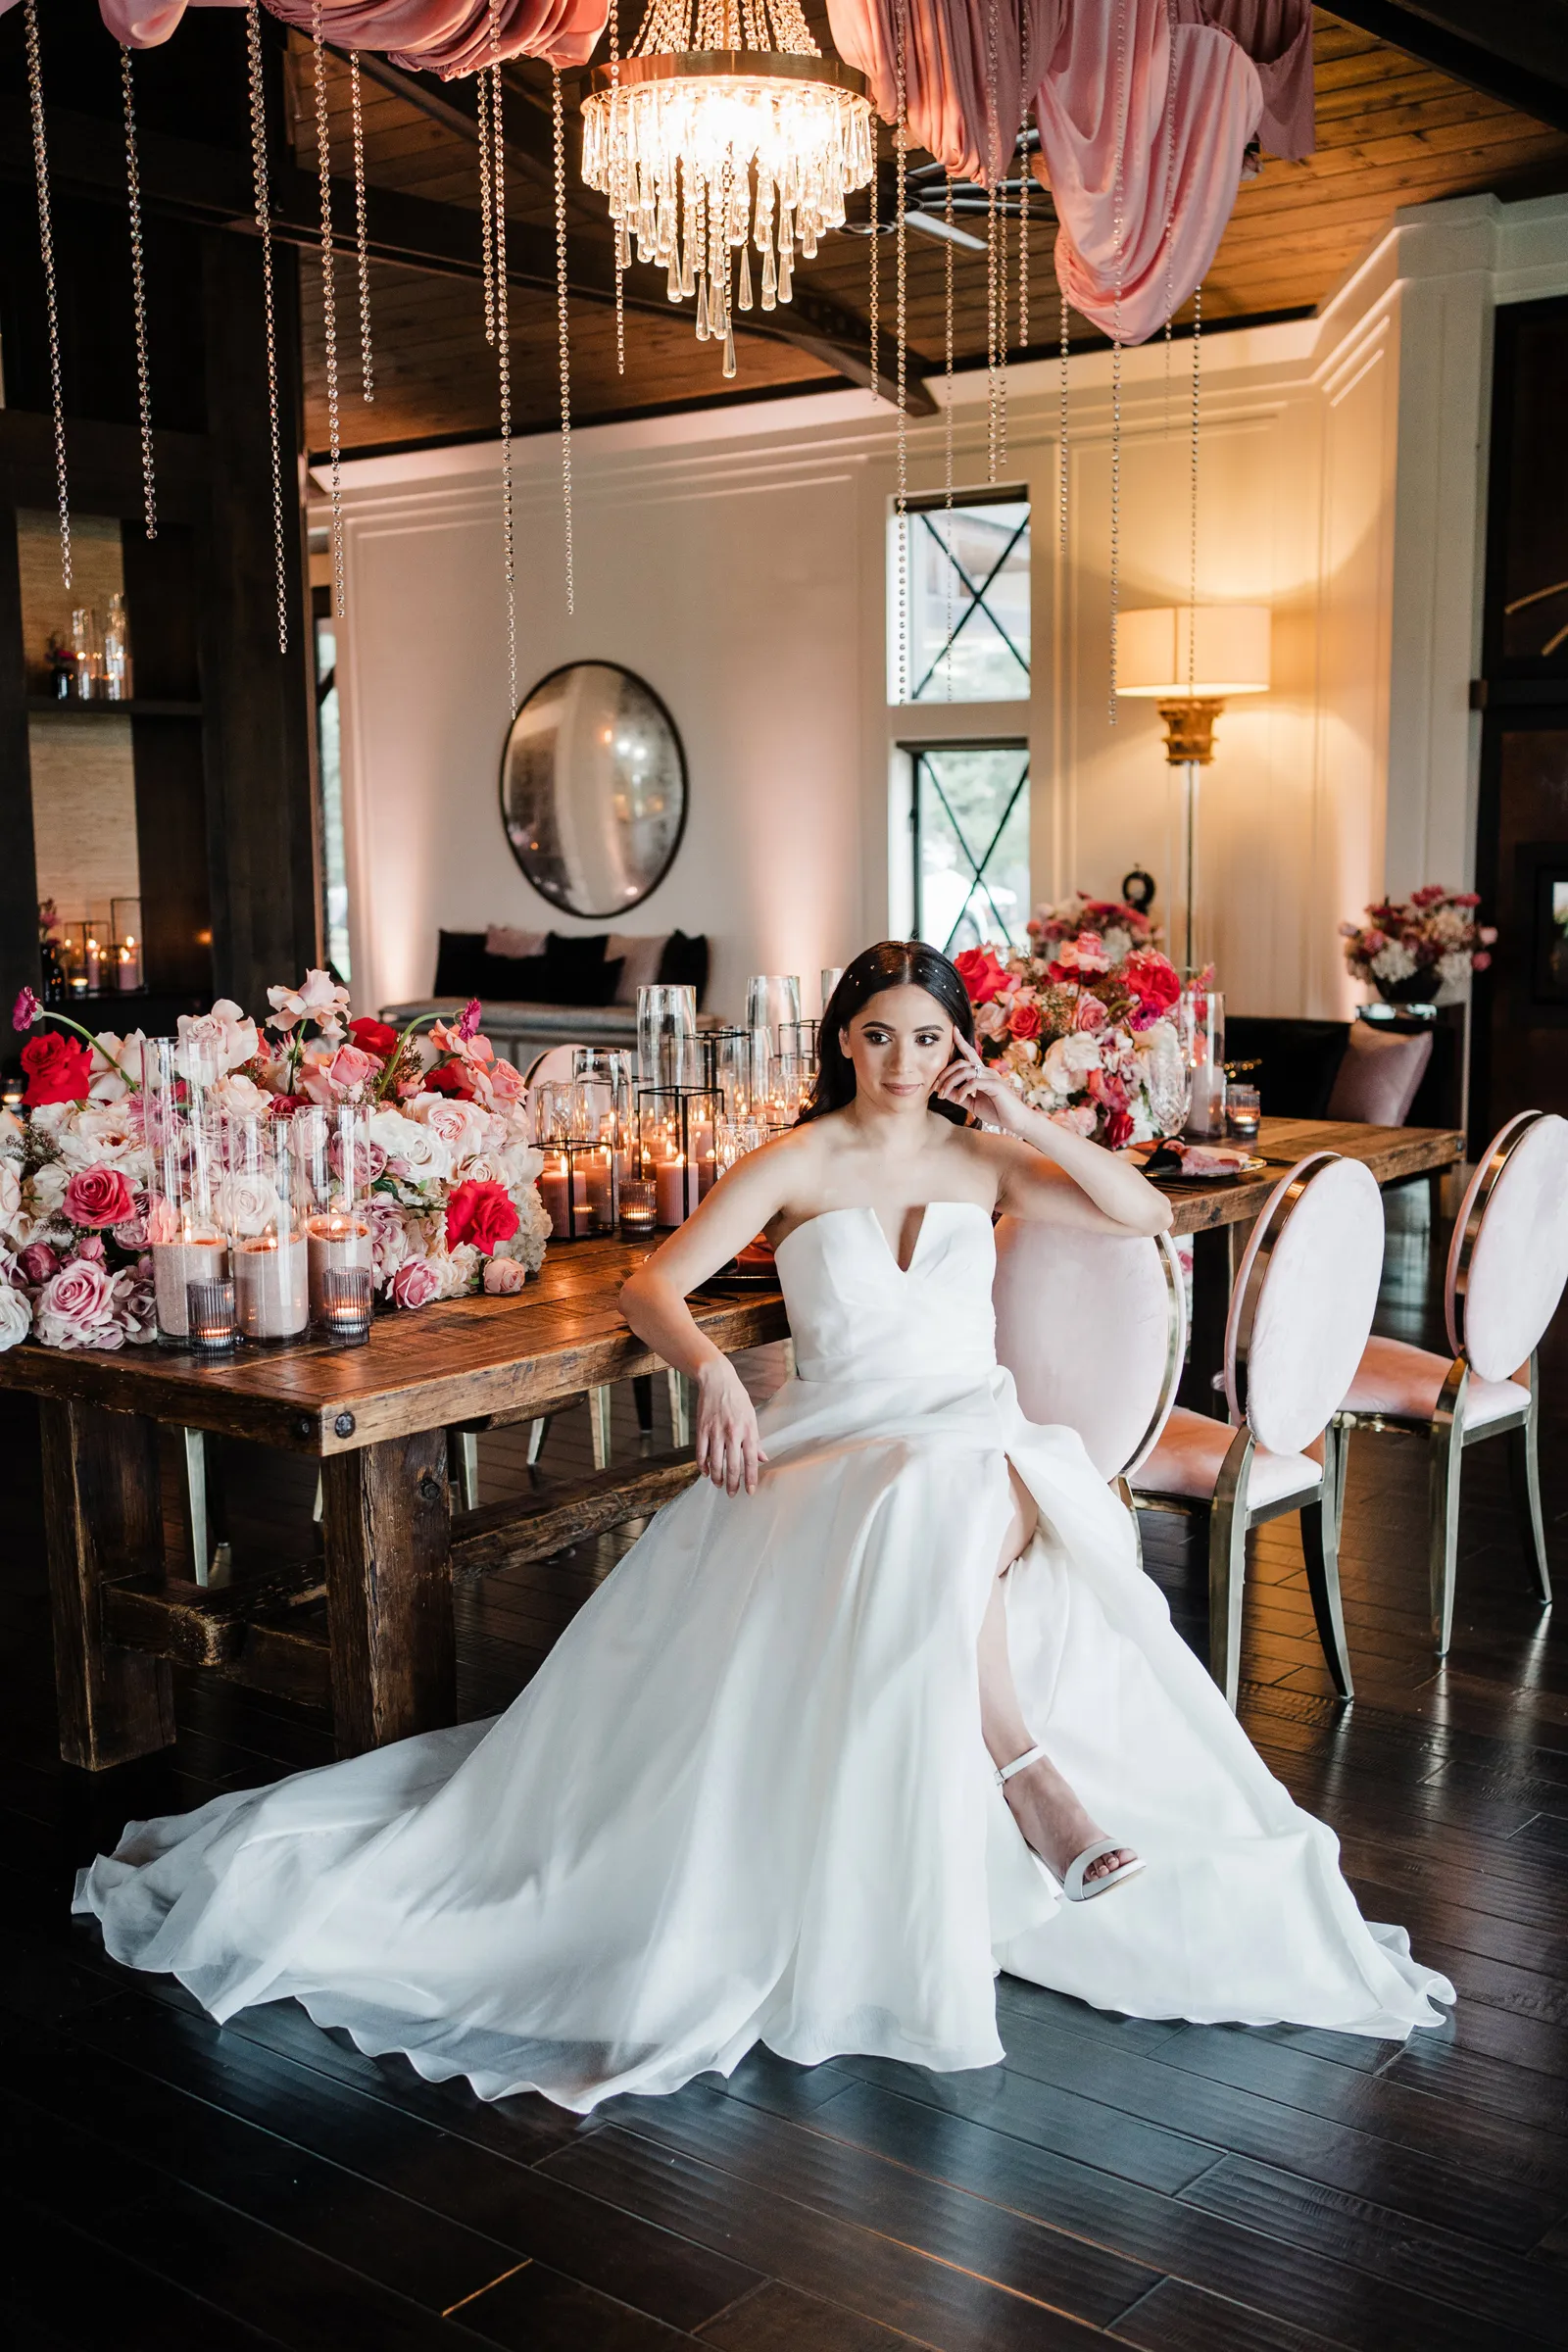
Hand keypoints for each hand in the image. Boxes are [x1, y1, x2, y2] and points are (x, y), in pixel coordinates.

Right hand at [694, 1357, 767, 1495]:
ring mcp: (715, 1432)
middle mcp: (732, 1433)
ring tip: (718, 1484)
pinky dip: (703, 1465)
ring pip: (715, 1462)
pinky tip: (705, 1472)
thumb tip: (763, 1459)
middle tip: (732, 1494)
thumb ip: (756, 1441)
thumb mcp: (752, 1418)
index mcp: (747, 1431)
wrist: (718, 1382)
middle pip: (732, 1465)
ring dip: (717, 1477)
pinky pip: (701, 1453)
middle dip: (732, 1484)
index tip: (749, 1491)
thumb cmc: (737, 1400)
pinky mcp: (702, 1429)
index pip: (750, 1461)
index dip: (750, 1479)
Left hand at [936, 1033, 1029, 1135]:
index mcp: (982, 1073)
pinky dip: (962, 1090)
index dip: (961, 1041)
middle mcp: (987, 1071)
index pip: (970, 1053)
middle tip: (936, 1089)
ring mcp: (992, 1077)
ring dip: (950, 1083)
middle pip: (961, 1063)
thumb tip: (945, 1091)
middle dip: (945, 1074)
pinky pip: (974, 1082)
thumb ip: (960, 1096)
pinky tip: (959, 1100)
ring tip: (944, 1095)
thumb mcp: (973, 1103)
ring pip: (965, 1071)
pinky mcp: (995, 1085)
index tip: (953, 1030)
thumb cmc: (997, 1111)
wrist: (1016, 1121)